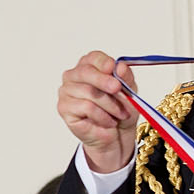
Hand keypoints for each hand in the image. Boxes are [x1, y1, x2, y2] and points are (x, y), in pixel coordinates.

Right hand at [58, 51, 138, 173]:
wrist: (116, 135)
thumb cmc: (120, 111)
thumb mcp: (129, 92)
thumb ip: (125, 78)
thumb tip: (120, 67)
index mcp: (89, 67)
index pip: (92, 58)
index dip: (103, 62)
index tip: (113, 68)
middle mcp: (74, 76)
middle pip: (86, 72)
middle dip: (104, 81)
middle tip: (118, 89)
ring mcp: (66, 92)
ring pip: (89, 92)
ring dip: (110, 105)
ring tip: (120, 114)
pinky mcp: (64, 108)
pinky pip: (85, 107)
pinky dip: (102, 115)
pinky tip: (108, 121)